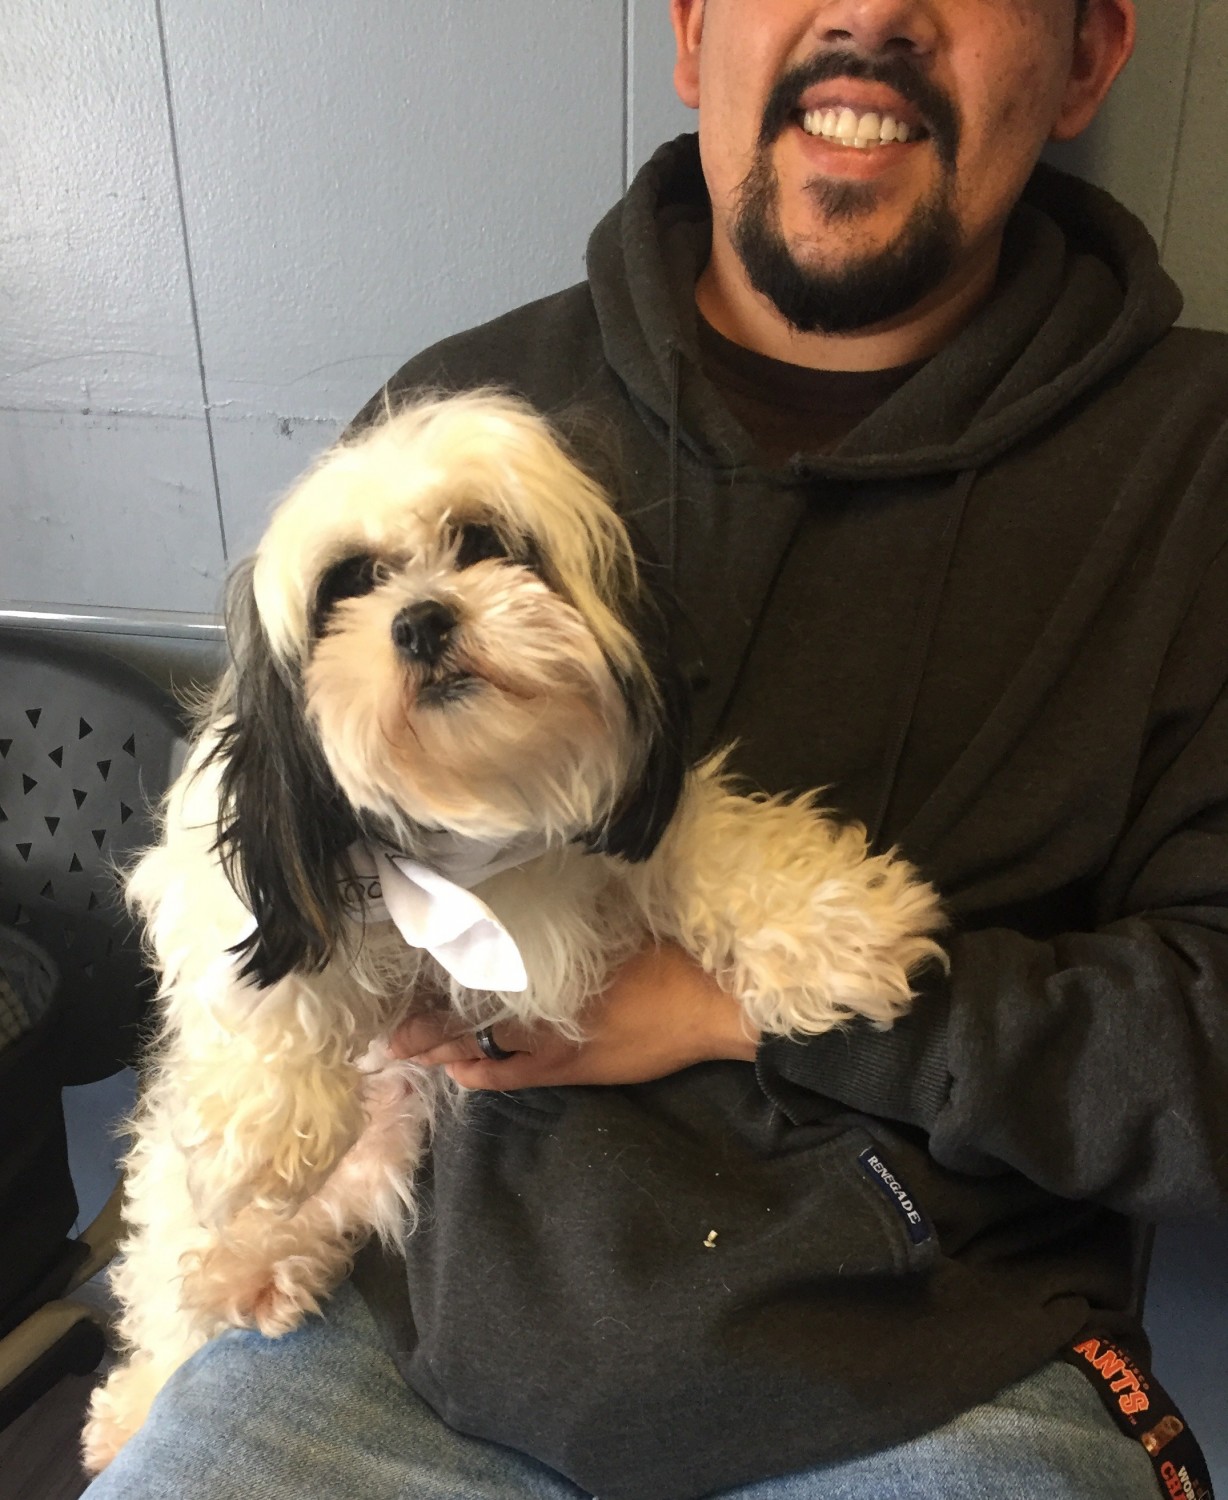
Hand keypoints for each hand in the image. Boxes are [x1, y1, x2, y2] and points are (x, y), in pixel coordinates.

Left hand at [389, 942, 759, 1089]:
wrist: (710, 1003)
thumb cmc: (664, 956)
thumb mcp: (610, 927)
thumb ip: (564, 928)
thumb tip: (522, 910)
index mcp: (551, 972)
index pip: (479, 979)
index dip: (440, 991)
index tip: (407, 992)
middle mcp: (546, 1012)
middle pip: (473, 1021)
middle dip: (430, 1029)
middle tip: (390, 1038)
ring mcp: (559, 1046)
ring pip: (487, 1051)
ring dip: (448, 1052)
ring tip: (412, 1054)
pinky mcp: (577, 1069)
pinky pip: (519, 1076)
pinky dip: (487, 1074)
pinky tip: (462, 1075)